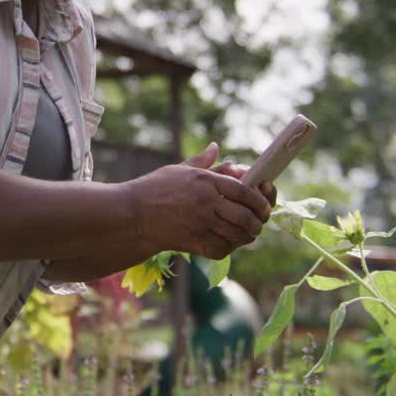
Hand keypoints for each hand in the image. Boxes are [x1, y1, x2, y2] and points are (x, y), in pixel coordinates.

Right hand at [123, 142, 271, 259]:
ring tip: (248, 233)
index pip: (245, 190)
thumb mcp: (178, 170)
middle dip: (259, 221)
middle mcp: (206, 202)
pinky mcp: (195, 242)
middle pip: (246, 215)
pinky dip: (231, 247)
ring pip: (238, 234)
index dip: (261, 198)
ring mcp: (201, 224)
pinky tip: (229, 242)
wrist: (131, 215)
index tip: (264, 203)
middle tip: (259, 222)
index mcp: (205, 181)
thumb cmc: (153, 189)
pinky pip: (223, 248)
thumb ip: (202, 161)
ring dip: (248, 236)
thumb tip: (215, 147)